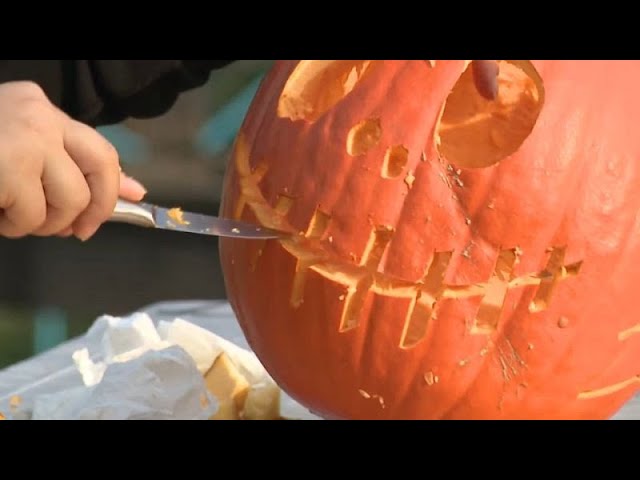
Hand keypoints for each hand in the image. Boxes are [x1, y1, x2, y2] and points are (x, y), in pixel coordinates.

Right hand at [0, 81, 146, 240]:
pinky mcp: (6, 164)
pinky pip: (29, 215)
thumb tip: (135, 191)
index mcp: (41, 110)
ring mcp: (24, 138)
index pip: (101, 150)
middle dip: (85, 213)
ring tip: (7, 213)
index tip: (117, 210)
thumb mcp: (22, 150)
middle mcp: (39, 116)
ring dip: (37, 223)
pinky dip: (10, 224)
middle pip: (95, 178)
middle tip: (64, 229)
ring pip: (65, 203)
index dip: (113, 187)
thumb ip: (70, 166)